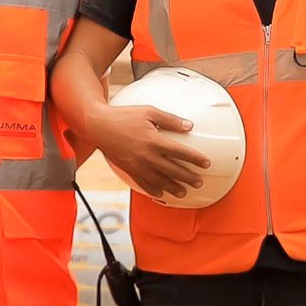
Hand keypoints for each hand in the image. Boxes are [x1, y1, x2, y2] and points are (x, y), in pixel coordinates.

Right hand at [92, 103, 212, 202]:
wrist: (99, 126)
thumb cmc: (125, 116)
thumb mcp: (149, 111)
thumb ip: (170, 119)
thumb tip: (189, 125)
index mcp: (154, 140)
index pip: (180, 152)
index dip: (195, 158)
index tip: (206, 163)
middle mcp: (147, 156)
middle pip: (173, 170)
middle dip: (188, 177)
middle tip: (199, 182)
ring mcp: (138, 165)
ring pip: (160, 181)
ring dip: (173, 188)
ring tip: (184, 192)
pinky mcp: (129, 170)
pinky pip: (143, 184)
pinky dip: (154, 191)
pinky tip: (161, 194)